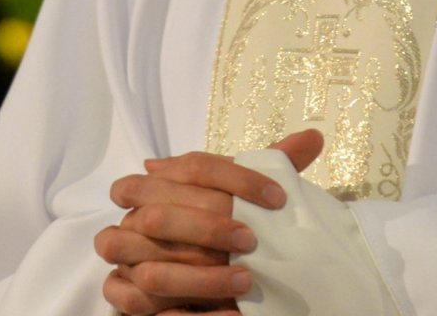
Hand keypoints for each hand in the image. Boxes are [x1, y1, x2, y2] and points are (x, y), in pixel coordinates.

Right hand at [95, 129, 322, 314]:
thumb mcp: (240, 195)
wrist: (183, 273)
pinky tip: (227, 314)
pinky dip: (187, 315)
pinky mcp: (122, 298)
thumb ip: (270, 167)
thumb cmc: (214, 226)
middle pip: (160, 215)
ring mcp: (124, 260)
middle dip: (209, 228)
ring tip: (245, 280)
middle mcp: (135, 217)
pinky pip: (144, 311)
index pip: (195, 167)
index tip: (277, 197)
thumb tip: (314, 137)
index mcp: (159, 181)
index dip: (237, 179)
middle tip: (252, 240)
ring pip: (152, 272)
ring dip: (201, 278)